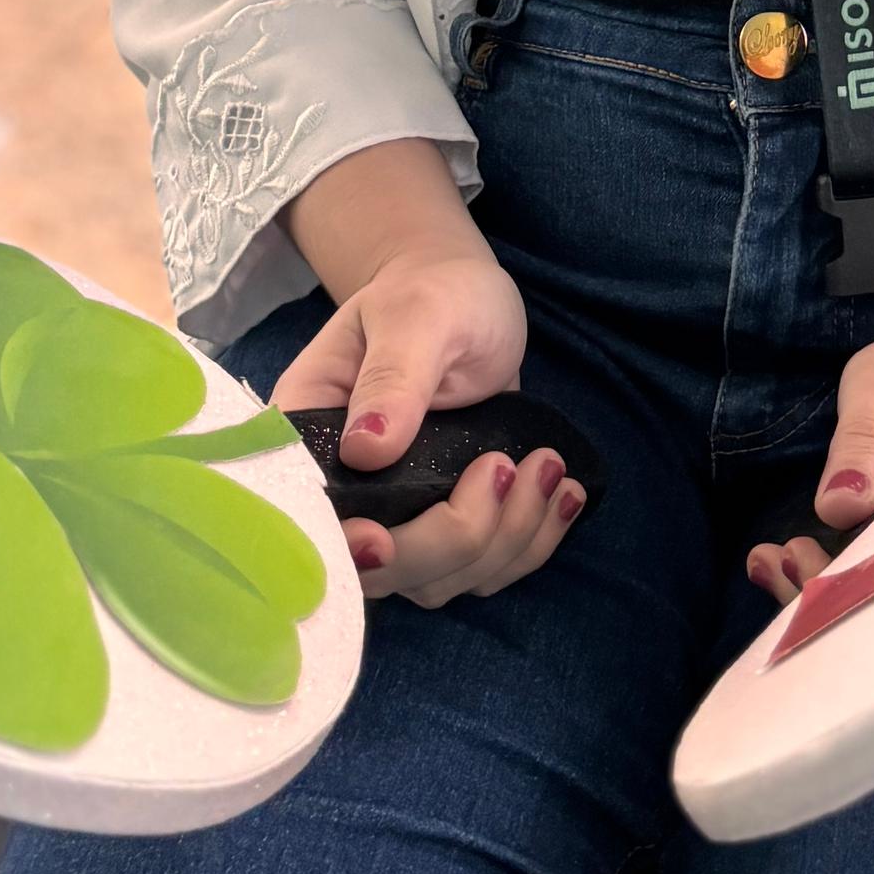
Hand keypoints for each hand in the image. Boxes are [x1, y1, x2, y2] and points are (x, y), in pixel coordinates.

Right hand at [270, 236, 581, 605]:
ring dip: (505, 540)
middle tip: (505, 466)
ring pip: (440, 580)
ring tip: (547, 468)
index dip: (339, 549)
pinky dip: (530, 545)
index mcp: (309, 437)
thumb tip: (366, 449)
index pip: (309, 519)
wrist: (468, 299)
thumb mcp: (417, 316)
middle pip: (381, 569)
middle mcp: (346, 492)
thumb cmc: (434, 293)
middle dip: (453, 537)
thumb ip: (393, 377)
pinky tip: (564, 496)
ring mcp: (400, 515)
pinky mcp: (448, 522)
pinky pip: (484, 568)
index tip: (384, 541)